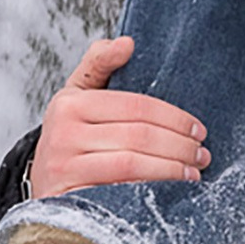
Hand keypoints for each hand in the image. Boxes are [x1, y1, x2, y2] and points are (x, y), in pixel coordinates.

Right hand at [30, 38, 209, 194]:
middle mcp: (62, 134)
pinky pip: (119, 193)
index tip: (198, 130)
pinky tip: (170, 191)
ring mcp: (63, 169)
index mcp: (70, 104)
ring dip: (171, 169)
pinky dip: (150, 191)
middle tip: (201, 154)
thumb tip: (127, 43)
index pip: (136, 106)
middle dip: (179, 146)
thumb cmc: (71, 137)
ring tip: (193, 172)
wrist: (42, 184)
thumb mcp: (78, 96)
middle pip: (138, 136)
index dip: (174, 117)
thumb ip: (100, 64)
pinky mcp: (69, 201)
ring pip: (131, 164)